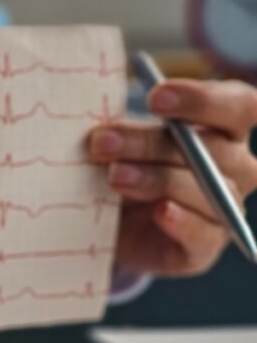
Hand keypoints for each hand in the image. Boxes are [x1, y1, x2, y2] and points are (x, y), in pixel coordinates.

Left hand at [88, 79, 256, 275]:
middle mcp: (235, 165)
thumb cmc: (120, 164)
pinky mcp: (205, 245)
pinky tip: (161, 212)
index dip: (202, 100)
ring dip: (156, 179)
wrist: (104, 223)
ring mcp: (224, 207)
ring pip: (206, 189)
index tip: (154, 98)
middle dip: (150, 143)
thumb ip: (123, 128)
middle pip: (210, 148)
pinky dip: (182, 221)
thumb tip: (102, 122)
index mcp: (225, 126)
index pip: (239, 105)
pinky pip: (204, 233)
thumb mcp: (119, 141)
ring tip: (114, 176)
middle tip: (103, 141)